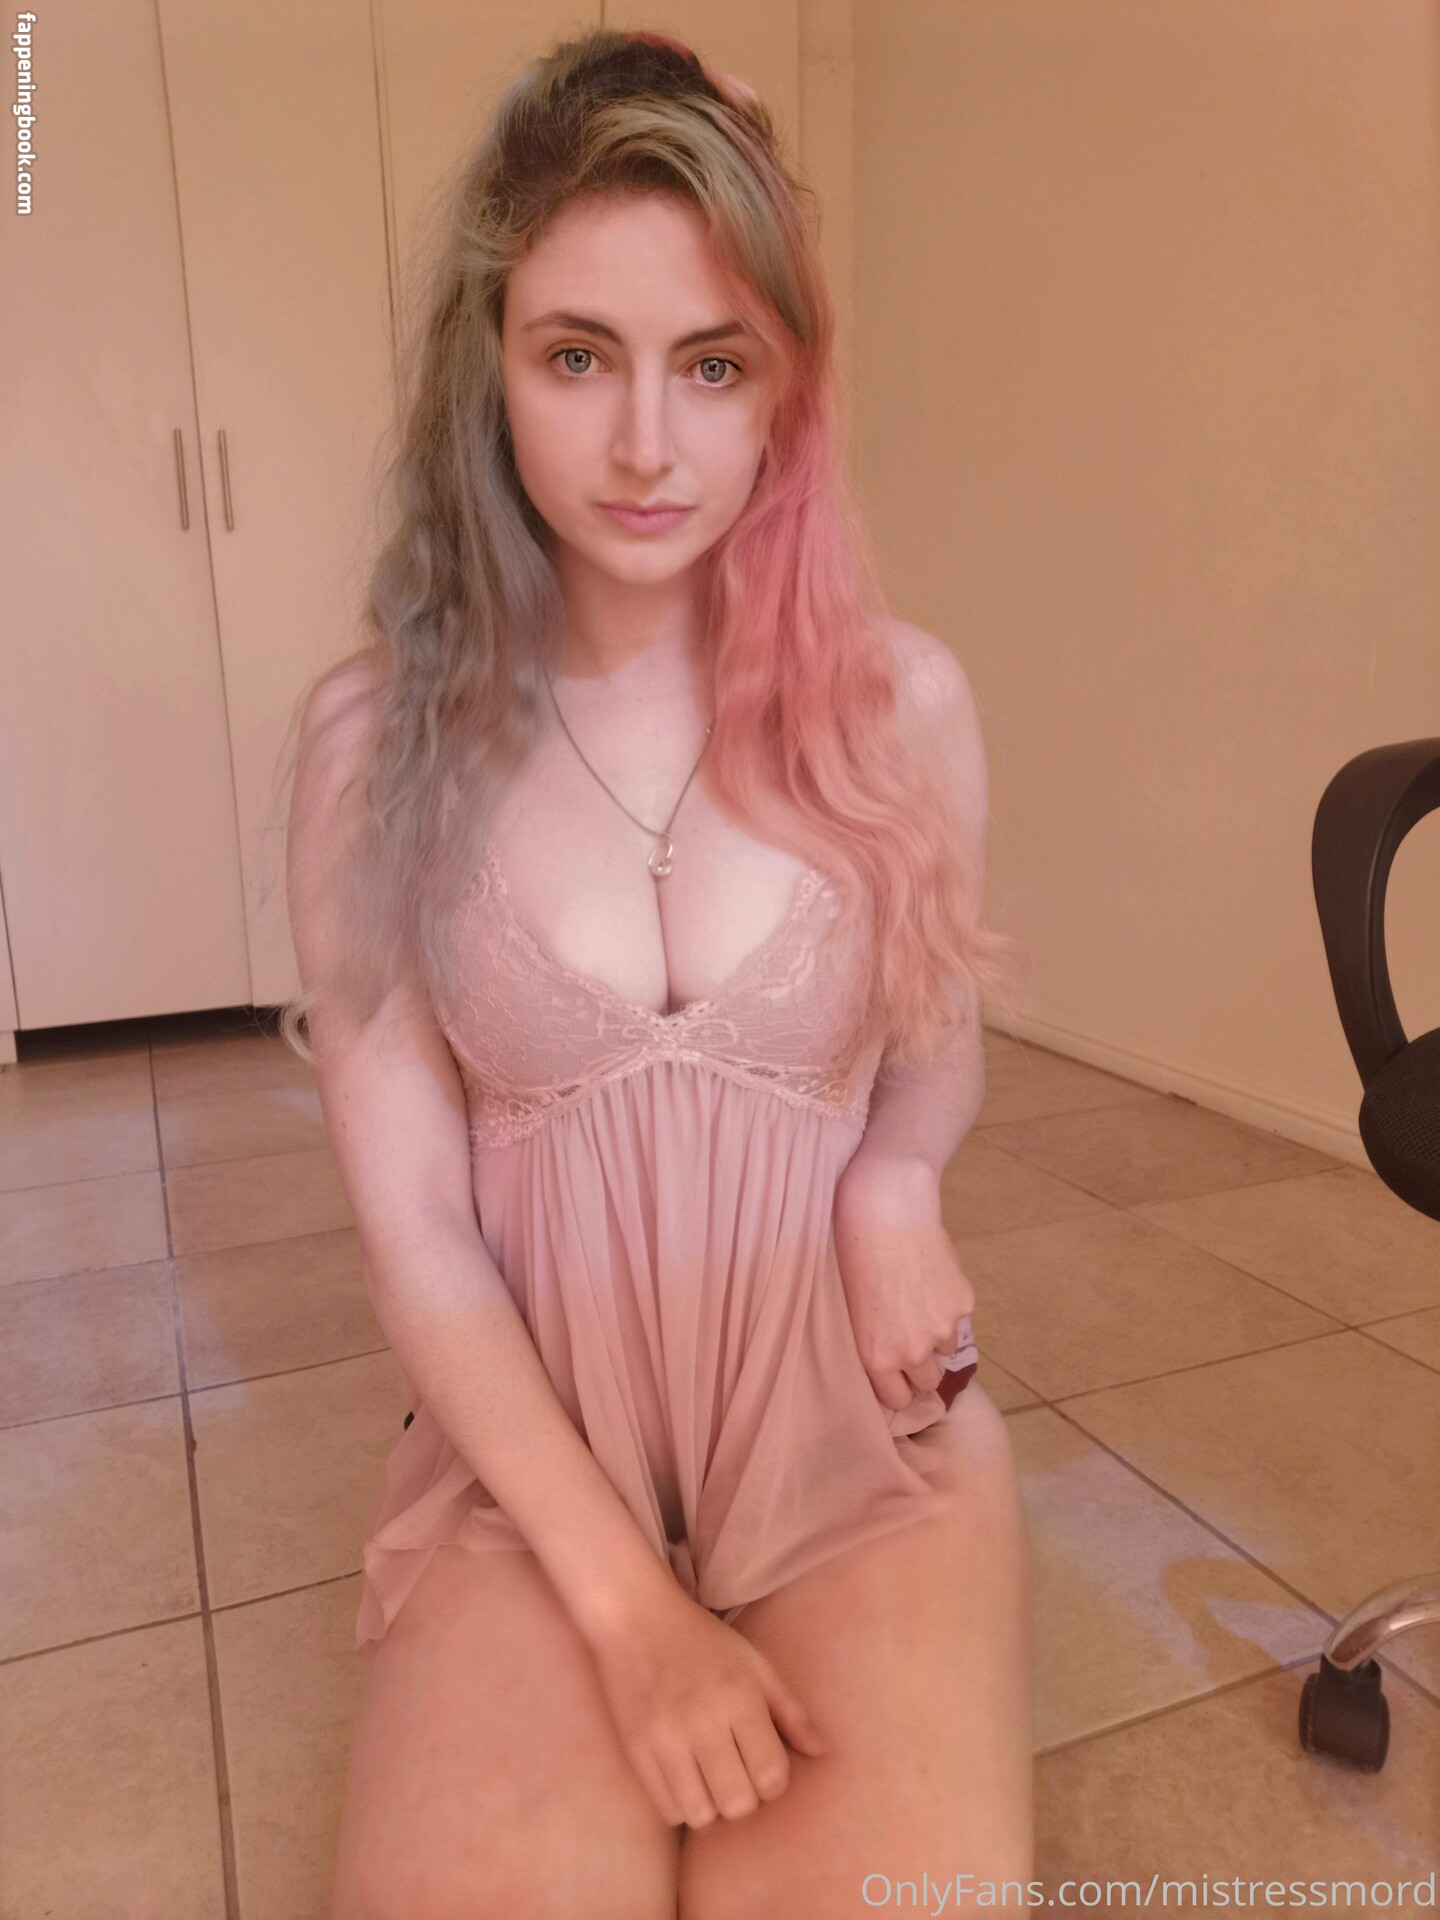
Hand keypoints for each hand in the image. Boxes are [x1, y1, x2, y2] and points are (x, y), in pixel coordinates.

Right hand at [586, 1580, 828, 1828]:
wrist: (635, 1617)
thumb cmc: (702, 1639)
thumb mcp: (754, 1663)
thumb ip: (791, 1710)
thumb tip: (821, 1753)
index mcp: (739, 1698)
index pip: (771, 1776)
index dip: (775, 1782)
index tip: (764, 1765)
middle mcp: (702, 1722)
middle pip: (737, 1803)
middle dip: (745, 1797)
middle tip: (738, 1774)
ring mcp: (664, 1739)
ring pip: (701, 1815)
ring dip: (713, 1806)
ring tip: (710, 1779)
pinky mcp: (636, 1750)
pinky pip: (667, 1810)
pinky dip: (682, 1805)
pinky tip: (685, 1778)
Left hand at [833, 1153, 975, 1413]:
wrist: (887, 1210)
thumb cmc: (853, 1253)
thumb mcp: (852, 1309)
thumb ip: (873, 1341)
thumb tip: (887, 1358)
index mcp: (878, 1356)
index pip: (897, 1400)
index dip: (896, 1388)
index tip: (894, 1378)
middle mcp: (913, 1350)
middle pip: (928, 1382)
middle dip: (921, 1369)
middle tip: (911, 1342)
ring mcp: (943, 1327)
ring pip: (945, 1347)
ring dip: (936, 1333)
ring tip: (917, 1299)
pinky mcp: (963, 1301)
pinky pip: (958, 1315)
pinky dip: (948, 1304)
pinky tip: (930, 1275)